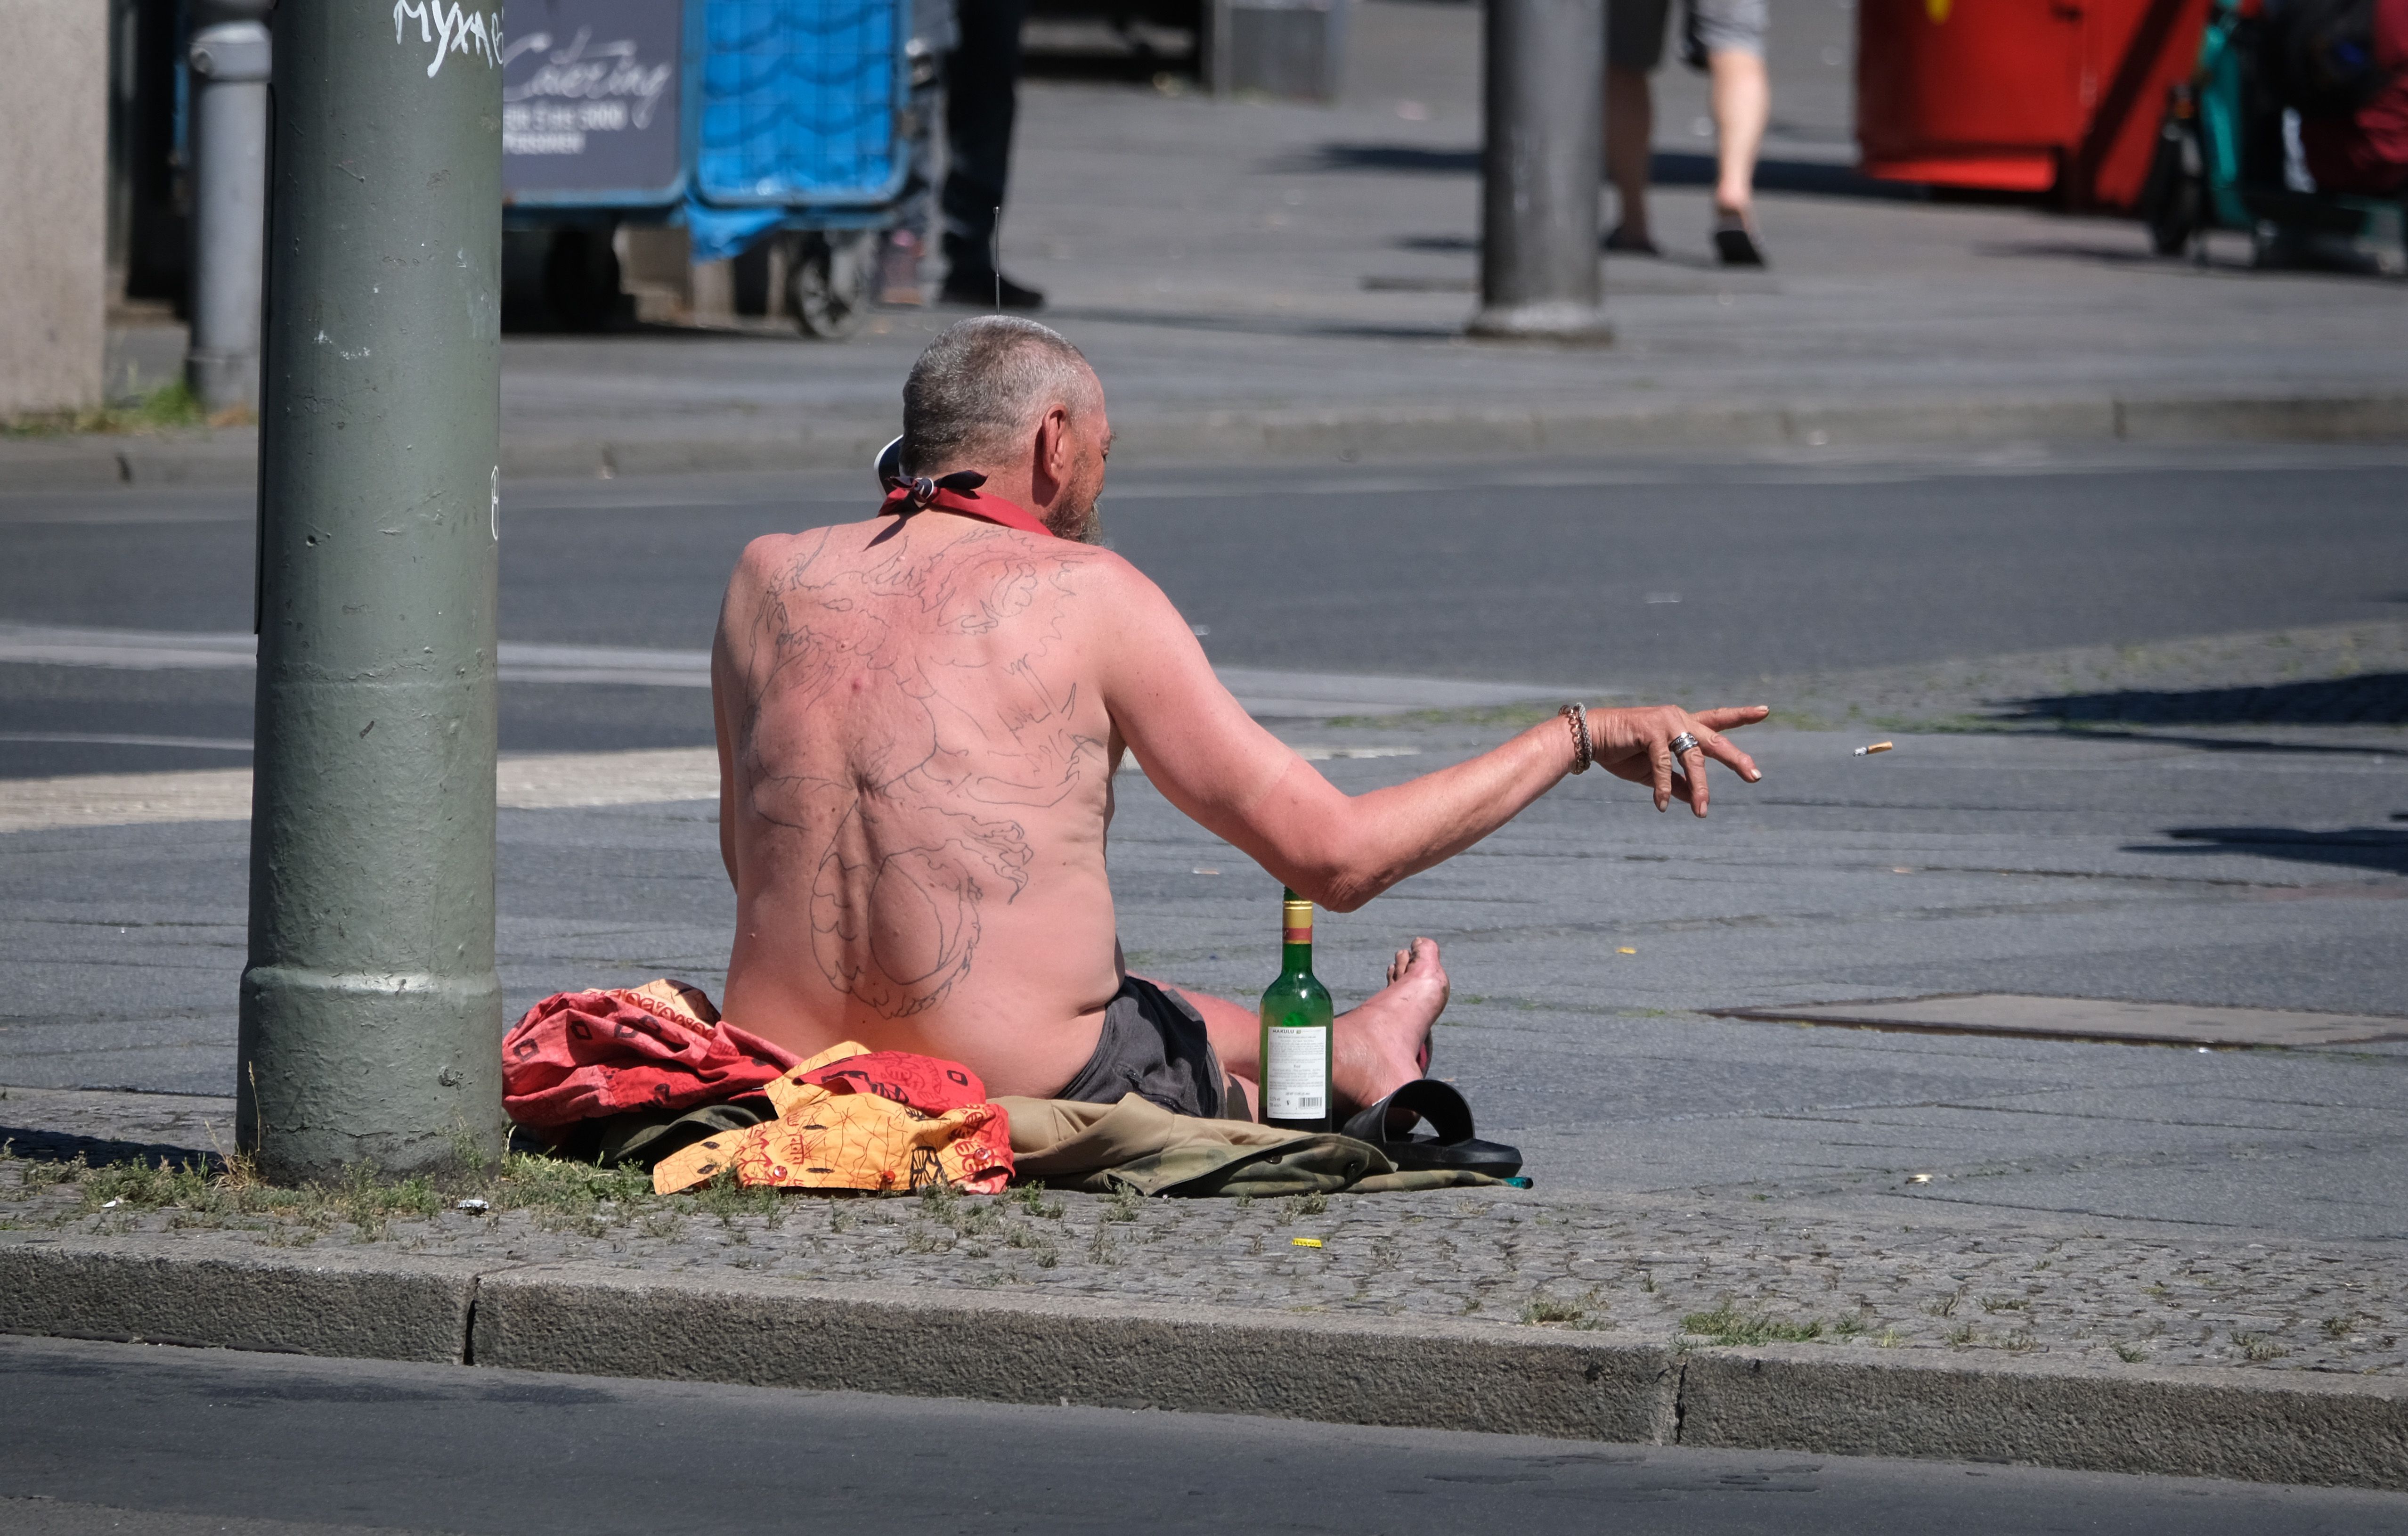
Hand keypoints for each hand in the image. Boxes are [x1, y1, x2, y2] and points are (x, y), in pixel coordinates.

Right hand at [1586, 704, 1767, 815]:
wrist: (1590, 738)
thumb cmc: (1621, 752)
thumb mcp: (1653, 772)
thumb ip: (1677, 782)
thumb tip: (1697, 800)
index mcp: (1682, 725)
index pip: (1717, 721)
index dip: (1741, 716)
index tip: (1766, 711)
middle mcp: (1679, 719)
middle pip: (1716, 741)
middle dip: (1736, 759)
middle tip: (1755, 776)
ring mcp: (1667, 722)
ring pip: (1693, 759)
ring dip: (1700, 788)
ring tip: (1703, 812)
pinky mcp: (1652, 730)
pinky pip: (1665, 765)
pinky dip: (1665, 788)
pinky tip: (1663, 805)